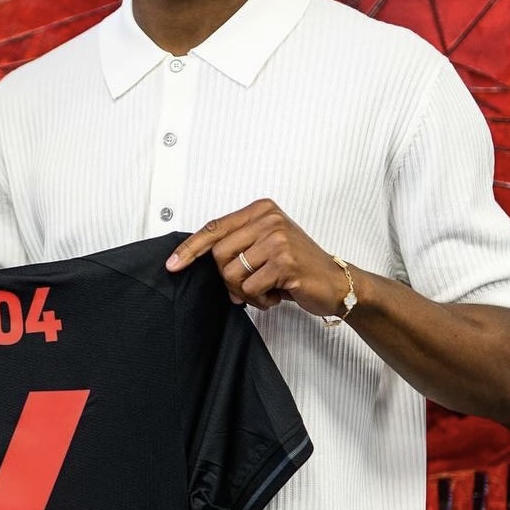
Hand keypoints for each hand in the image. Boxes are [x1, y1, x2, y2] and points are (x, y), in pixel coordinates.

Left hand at [166, 198, 352, 318]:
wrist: (336, 283)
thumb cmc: (297, 266)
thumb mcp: (265, 246)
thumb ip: (236, 246)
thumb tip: (197, 260)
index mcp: (261, 210)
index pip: (214, 227)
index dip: (189, 248)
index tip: (172, 264)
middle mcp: (269, 219)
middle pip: (218, 254)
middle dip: (228, 278)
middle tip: (250, 286)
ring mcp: (277, 239)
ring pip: (232, 274)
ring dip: (245, 291)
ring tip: (268, 288)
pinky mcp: (284, 262)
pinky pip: (249, 288)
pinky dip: (260, 299)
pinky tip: (278, 294)